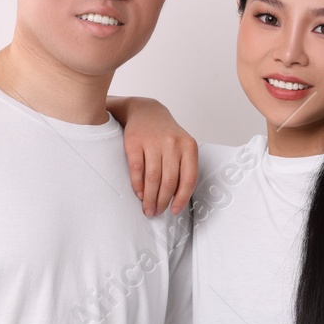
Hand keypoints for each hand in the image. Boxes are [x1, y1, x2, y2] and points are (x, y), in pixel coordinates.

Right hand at [119, 98, 197, 215]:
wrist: (146, 111)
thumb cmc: (166, 135)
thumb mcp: (182, 146)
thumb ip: (183, 168)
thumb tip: (177, 199)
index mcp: (189, 146)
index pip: (188, 179)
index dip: (181, 198)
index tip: (174, 211)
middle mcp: (173, 143)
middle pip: (169, 181)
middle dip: (162, 201)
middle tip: (156, 212)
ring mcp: (153, 142)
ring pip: (153, 178)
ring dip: (149, 197)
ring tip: (147, 208)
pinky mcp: (134, 142)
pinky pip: (137, 169)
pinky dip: (137, 185)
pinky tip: (139, 193)